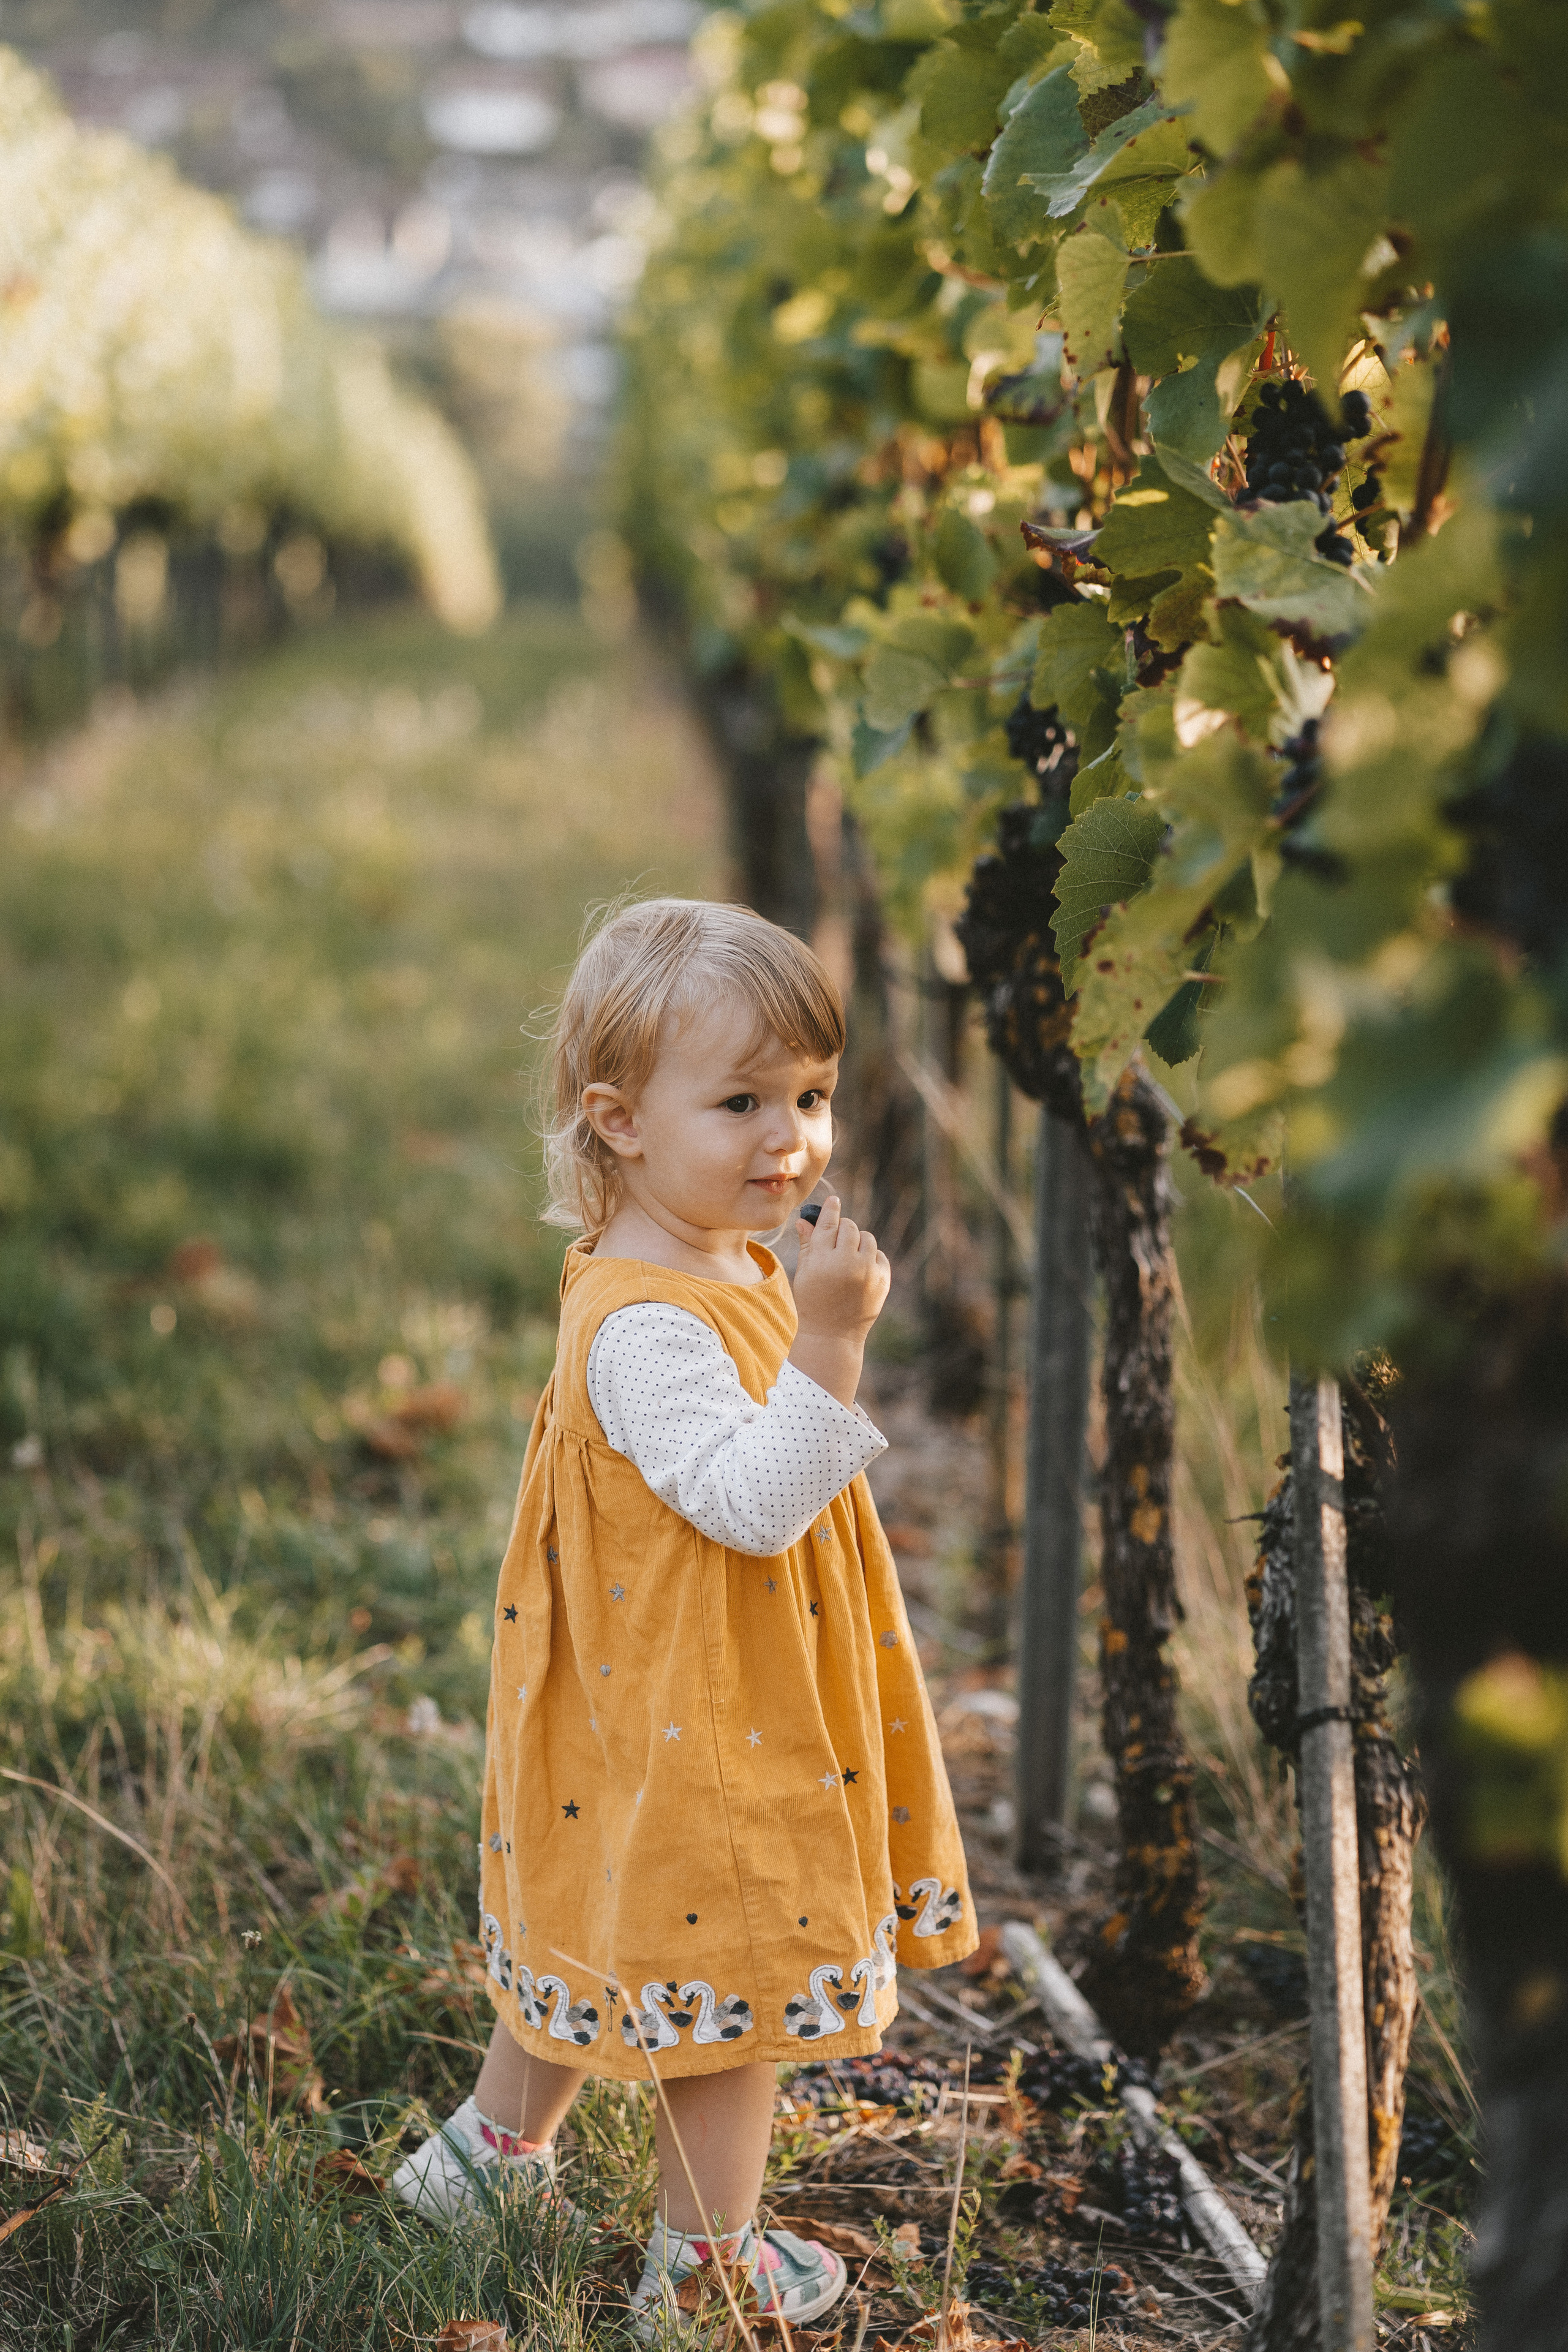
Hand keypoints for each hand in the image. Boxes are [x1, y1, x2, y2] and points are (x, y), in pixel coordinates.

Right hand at [788, 1197, 889, 1406]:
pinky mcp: (882, 1280)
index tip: (833, 1201)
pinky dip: (870, 1258)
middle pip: (849, 1227)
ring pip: (866, 1238)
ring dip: (857, 1243)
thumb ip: (808, 1244)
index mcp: (822, 1260)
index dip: (830, 1209)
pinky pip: (878, 1254)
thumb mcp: (805, 1273)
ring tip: (848, 1260)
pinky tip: (860, 1272)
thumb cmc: (813, 1302)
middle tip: (836, 1244)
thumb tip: (804, 1219)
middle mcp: (846, 1263)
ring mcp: (867, 1271)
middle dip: (842, 1231)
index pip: (828, 1224)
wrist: (833, 1335)